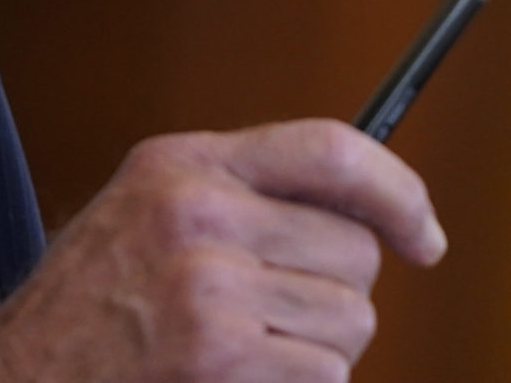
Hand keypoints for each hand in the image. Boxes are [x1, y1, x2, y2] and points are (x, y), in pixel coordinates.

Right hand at [0, 118, 444, 382]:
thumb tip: (366, 212)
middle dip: (336, 295)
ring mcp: (209, 284)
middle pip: (355, 250)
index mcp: (187, 162)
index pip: (333, 150)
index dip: (399, 192)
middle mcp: (200, 210)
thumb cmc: (87, 314)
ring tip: (245, 356)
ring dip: (317, 353)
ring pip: (349, 320)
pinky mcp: (218, 353)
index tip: (423, 235)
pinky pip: (324, 373)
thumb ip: (240, 196)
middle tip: (277, 322)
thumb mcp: (148, 213)